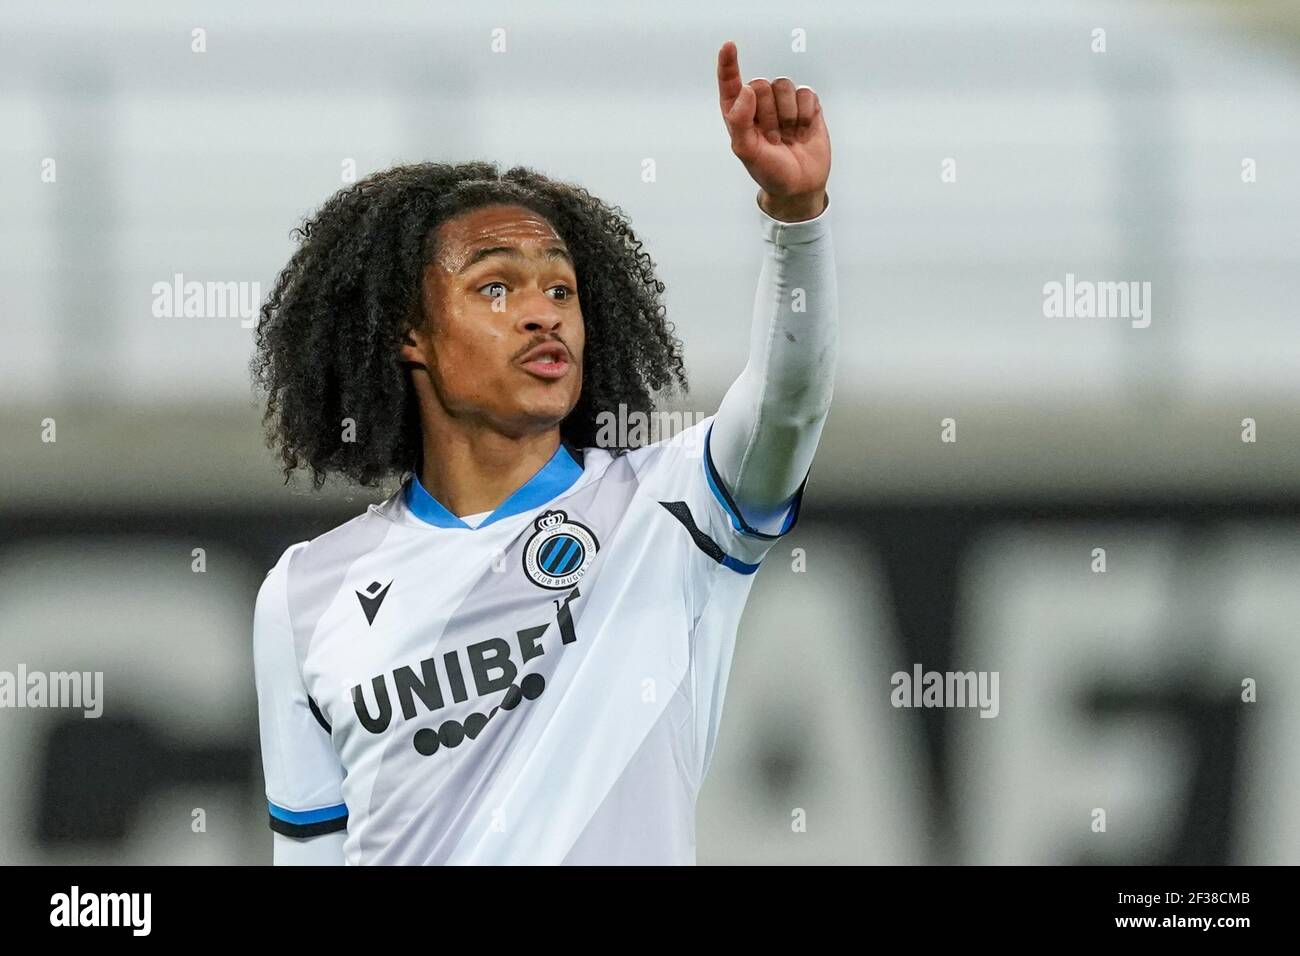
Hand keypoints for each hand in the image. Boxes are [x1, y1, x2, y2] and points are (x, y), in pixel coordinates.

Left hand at [716, 40, 830, 220]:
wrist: (800, 186)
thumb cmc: (769, 171)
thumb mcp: (747, 152)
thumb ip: (739, 120)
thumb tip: (746, 89)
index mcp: (738, 113)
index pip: (730, 83)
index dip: (728, 64)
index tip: (729, 46)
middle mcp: (759, 104)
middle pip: (762, 85)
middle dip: (768, 114)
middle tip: (772, 139)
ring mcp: (784, 103)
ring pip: (785, 86)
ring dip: (787, 116)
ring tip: (787, 136)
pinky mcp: (806, 105)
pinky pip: (806, 94)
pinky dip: (805, 115)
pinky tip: (803, 132)